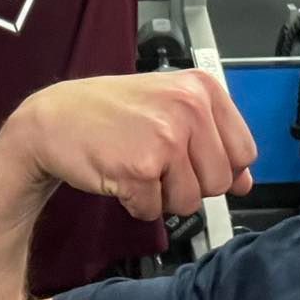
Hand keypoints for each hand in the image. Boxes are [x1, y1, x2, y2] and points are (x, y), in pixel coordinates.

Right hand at [7, 71, 256, 220]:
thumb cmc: (110, 112)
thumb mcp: (170, 109)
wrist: (53, 119)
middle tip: (156, 162)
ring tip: (137, 166)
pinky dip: (135, 204)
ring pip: (190, 201)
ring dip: (161, 196)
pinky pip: (154, 211)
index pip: (244, 152)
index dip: (218, 167)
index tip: (191, 159)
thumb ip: (214, 142)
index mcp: (202, 89)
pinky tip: (120, 176)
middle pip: (219, 182)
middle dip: (189, 184)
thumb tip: (246, 182)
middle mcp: (188, 108)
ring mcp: (165, 138)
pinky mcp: (139, 168)